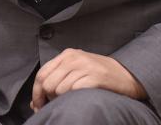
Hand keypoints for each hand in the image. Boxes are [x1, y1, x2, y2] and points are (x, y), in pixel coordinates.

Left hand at [31, 48, 145, 111]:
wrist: (126, 75)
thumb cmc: (98, 76)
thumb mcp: (75, 72)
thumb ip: (55, 81)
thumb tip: (34, 103)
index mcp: (67, 55)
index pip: (41, 74)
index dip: (36, 93)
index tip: (38, 106)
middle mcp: (74, 58)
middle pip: (48, 84)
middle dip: (49, 99)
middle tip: (58, 104)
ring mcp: (85, 66)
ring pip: (59, 90)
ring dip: (63, 100)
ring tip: (73, 98)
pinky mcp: (95, 77)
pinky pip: (73, 91)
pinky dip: (74, 98)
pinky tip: (82, 96)